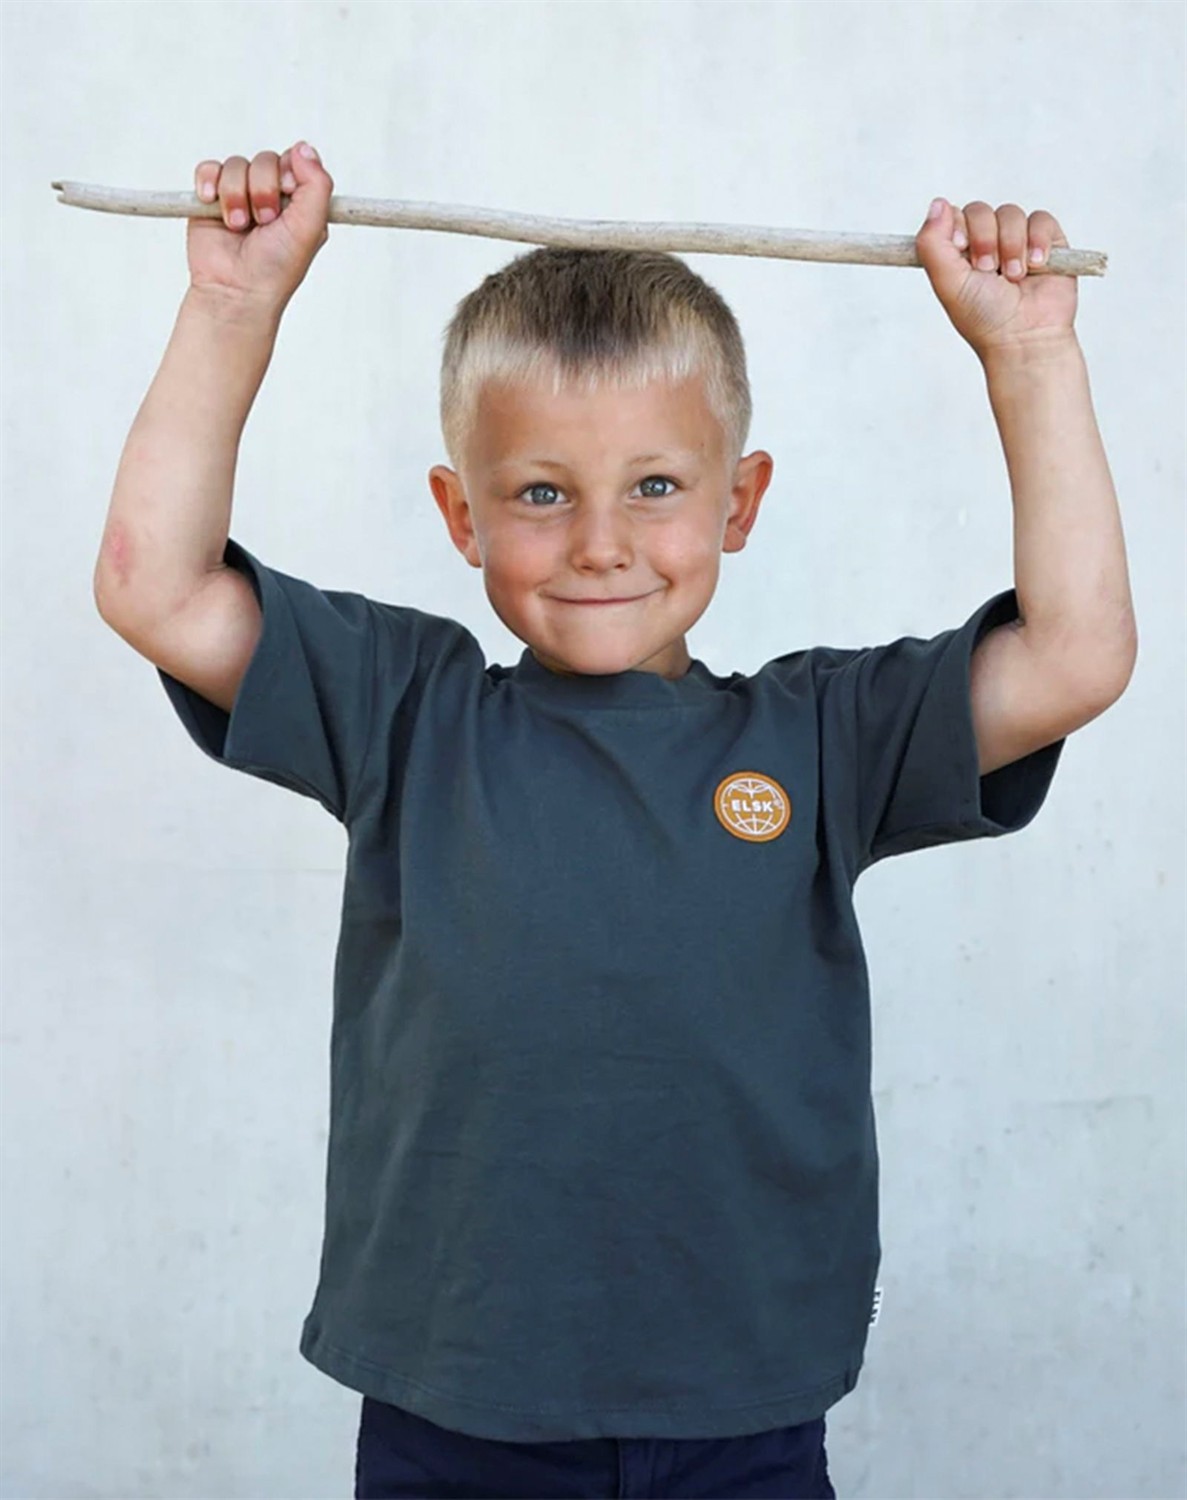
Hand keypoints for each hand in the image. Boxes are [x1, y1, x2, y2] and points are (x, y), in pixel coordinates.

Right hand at [187, 141, 332, 313]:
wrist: (236, 290)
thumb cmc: (276, 268)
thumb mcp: (311, 228)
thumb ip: (317, 185)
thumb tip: (304, 147)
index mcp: (298, 201)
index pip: (296, 160)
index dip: (289, 174)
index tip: (287, 198)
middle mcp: (271, 195)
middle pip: (266, 159)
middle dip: (263, 189)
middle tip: (265, 221)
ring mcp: (240, 195)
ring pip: (236, 164)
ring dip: (236, 195)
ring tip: (238, 226)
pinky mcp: (211, 199)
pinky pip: (209, 169)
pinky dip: (209, 183)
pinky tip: (211, 205)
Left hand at [915, 198, 1077, 360]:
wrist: (1023, 337)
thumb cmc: (983, 318)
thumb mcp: (946, 282)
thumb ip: (932, 243)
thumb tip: (938, 203)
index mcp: (959, 252)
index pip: (953, 216)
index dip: (956, 229)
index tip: (959, 250)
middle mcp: (987, 243)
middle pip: (980, 211)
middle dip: (984, 240)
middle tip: (988, 270)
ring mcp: (1017, 241)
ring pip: (1010, 213)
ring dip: (1011, 246)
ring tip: (1014, 277)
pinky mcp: (1048, 243)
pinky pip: (1041, 219)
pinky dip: (1038, 240)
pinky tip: (1037, 265)